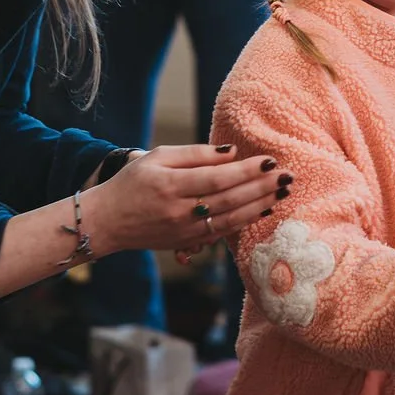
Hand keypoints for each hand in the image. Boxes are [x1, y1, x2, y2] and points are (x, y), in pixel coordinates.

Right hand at [85, 143, 289, 256]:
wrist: (106, 221)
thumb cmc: (132, 183)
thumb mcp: (156, 158)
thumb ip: (194, 154)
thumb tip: (231, 153)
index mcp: (171, 186)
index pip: (217, 178)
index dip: (246, 171)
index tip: (269, 161)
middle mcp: (180, 212)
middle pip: (229, 200)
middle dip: (261, 188)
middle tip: (288, 177)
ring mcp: (184, 231)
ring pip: (230, 219)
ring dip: (259, 206)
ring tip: (282, 193)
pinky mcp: (187, 242)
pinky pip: (221, 232)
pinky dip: (244, 221)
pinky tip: (262, 210)